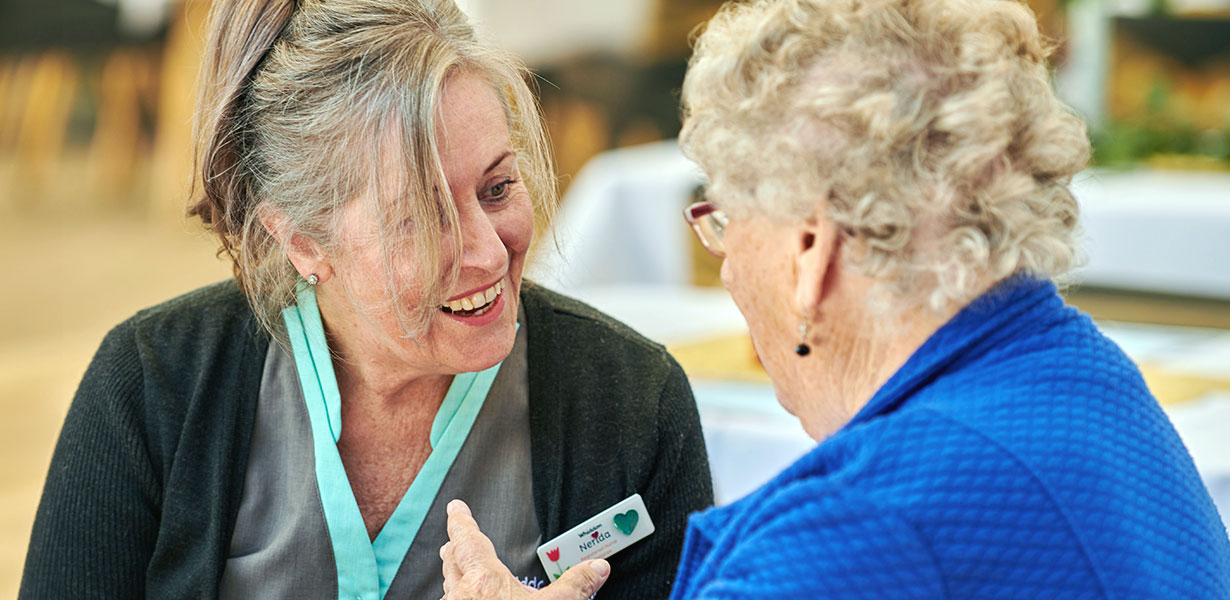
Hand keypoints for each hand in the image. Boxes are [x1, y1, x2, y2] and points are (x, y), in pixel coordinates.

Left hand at [441, 499, 610, 599]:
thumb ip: (575, 585)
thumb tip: (597, 569)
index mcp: (484, 582)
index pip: (466, 540)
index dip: (460, 521)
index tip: (455, 508)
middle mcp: (461, 598)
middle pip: (452, 564)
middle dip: (454, 550)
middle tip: (453, 540)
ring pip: (449, 592)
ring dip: (455, 580)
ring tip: (459, 575)